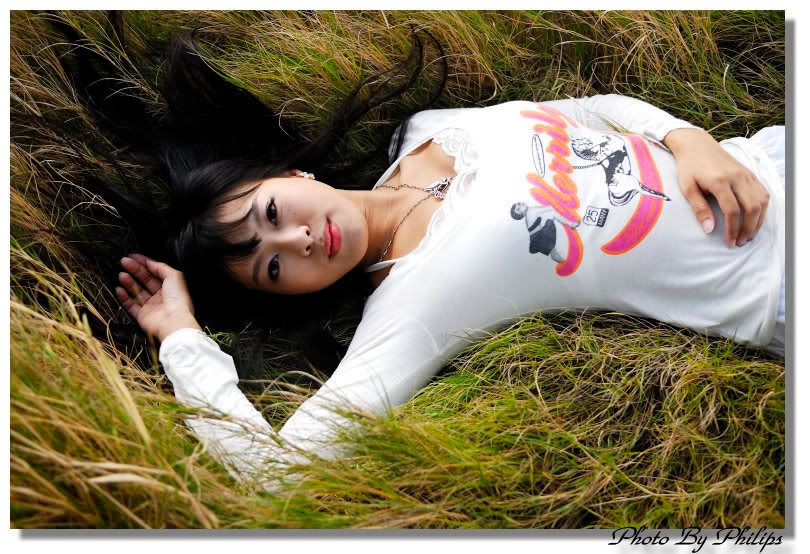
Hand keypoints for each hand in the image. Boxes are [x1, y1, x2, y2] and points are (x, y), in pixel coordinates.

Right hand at [115, 253, 200, 341]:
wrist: (174, 321)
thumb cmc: (178, 298)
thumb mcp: (174, 276)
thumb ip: (161, 267)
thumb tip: (150, 262)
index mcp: (170, 286)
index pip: (155, 272)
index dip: (144, 263)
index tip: (133, 256)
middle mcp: (161, 296)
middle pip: (145, 280)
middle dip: (134, 270)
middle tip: (123, 261)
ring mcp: (151, 306)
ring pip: (137, 291)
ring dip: (128, 282)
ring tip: (121, 274)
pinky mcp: (142, 316)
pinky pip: (130, 305)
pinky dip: (124, 297)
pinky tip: (118, 289)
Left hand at [664, 128, 769, 247]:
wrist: (697, 145)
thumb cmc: (689, 167)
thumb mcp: (688, 188)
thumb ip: (699, 208)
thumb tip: (709, 229)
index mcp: (720, 181)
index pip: (732, 210)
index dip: (732, 229)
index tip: (729, 242)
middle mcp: (737, 177)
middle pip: (752, 207)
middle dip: (748, 229)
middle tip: (740, 242)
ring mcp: (746, 174)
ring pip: (761, 201)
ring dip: (758, 221)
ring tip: (747, 235)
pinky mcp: (750, 173)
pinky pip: (763, 193)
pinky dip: (762, 209)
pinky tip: (754, 219)